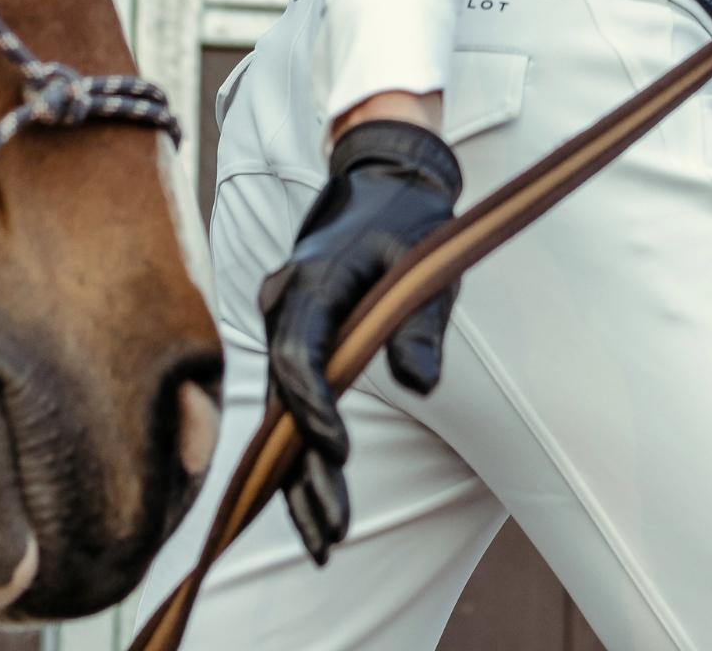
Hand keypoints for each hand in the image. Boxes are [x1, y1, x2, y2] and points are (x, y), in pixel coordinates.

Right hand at [256, 119, 461, 561]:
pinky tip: (311, 494)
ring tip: (324, 539)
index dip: (314, 408)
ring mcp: (283, 315)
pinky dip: (300, 441)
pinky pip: (290, 391)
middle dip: (305, 468)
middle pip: (286, 396)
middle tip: (331, 536)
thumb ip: (422, 322)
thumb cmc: (408, 216)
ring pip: (283, 403)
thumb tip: (420, 384)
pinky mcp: (292, 327)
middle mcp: (285, 301)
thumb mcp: (428, 262)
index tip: (339, 453)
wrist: (382, 171)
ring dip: (299, 469)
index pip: (300, 354)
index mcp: (314, 280)